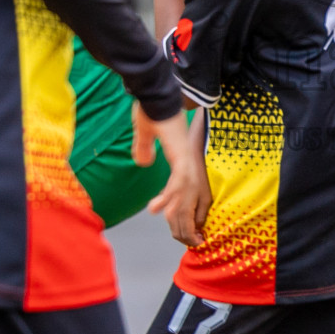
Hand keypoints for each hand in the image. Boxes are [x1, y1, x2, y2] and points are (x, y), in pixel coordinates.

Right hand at [140, 105, 211, 246]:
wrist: (157, 92)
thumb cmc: (151, 107)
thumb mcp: (144, 133)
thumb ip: (143, 149)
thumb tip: (143, 163)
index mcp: (181, 157)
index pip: (183, 188)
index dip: (180, 206)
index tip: (178, 223)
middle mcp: (187, 160)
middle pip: (189, 196)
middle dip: (187, 220)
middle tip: (190, 242)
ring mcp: (186, 158)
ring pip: (184, 193)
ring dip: (176, 212)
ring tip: (172, 229)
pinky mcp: (181, 155)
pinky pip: (177, 181)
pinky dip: (169, 196)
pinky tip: (158, 208)